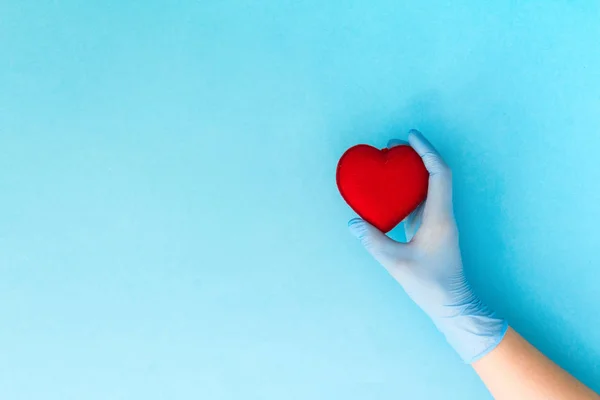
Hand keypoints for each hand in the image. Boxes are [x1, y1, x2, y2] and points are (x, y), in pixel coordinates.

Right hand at [348, 129, 506, 362]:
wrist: (452, 304)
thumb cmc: (429, 285)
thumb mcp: (396, 263)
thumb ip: (373, 241)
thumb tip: (352, 222)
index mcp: (439, 218)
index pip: (439, 174)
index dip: (426, 151)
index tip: (410, 137)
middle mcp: (443, 215)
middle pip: (435, 174)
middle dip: (417, 155)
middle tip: (393, 146)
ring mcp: (439, 222)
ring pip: (430, 187)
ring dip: (413, 171)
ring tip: (391, 162)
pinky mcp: (433, 230)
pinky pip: (422, 201)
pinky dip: (409, 189)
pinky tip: (392, 190)